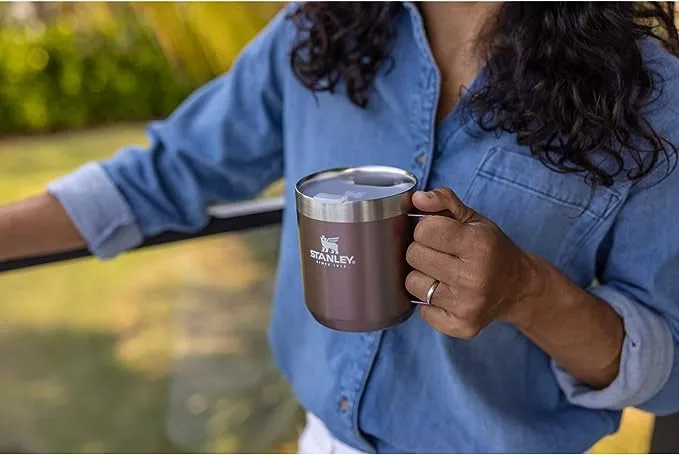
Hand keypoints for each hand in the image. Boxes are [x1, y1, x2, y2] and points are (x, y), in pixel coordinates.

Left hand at [405, 188, 539, 337]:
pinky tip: (447, 294)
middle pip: (414, 256)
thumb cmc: (491, 249)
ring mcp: (467, 305)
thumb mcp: (473, 218)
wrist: (519, 287)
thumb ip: (444, 201)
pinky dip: (429, 303)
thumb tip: (416, 199)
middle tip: (441, 254)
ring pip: (412, 284)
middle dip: (422, 251)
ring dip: (423, 277)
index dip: (426, 229)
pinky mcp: (462, 326)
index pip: (425, 230)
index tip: (438, 233)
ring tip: (443, 274)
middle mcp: (474, 277)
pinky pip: (422, 311)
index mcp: (478, 244)